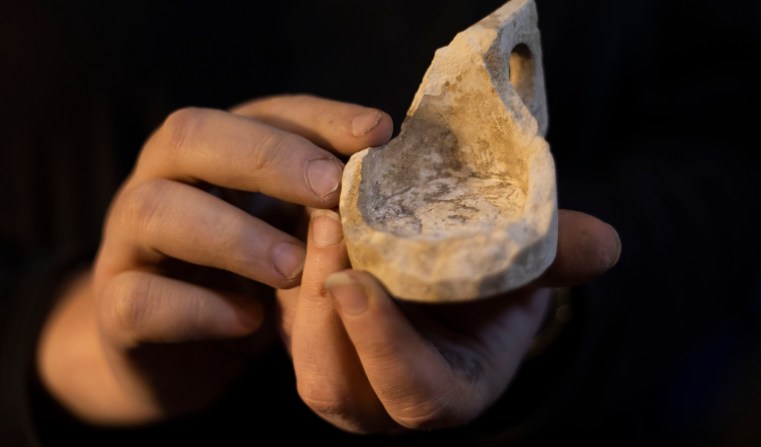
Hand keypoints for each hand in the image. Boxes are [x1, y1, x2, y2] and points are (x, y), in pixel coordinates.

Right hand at [37, 95, 392, 423]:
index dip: (319, 119)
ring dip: (234, 235)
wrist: (170, 348)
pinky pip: (138, 299)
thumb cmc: (244, 276)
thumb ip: (323, 204)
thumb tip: (396, 180)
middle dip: (266, 157)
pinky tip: (249, 320)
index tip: (378, 133)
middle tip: (330, 187)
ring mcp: (128, 242)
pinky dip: (197, 308)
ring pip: (156, 210)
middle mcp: (161, 180)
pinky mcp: (114, 306)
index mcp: (211, 152)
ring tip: (294, 267)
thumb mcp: (288, 231)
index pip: (262, 112)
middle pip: (191, 136)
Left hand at [278, 208, 619, 432]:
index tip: (356, 282)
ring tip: (313, 212)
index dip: (384, 345)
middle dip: (323, 311)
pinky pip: (283, 316)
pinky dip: (288, 270)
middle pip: (333, 384)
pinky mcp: (311, 334)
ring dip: (299, 286)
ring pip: (300, 350)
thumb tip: (606, 244)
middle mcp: (384, 398)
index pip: (412, 393)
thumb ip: (558, 259)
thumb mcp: (529, 270)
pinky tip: (300, 212)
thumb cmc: (502, 281)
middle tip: (326, 226)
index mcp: (448, 392)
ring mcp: (342, 369)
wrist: (462, 277)